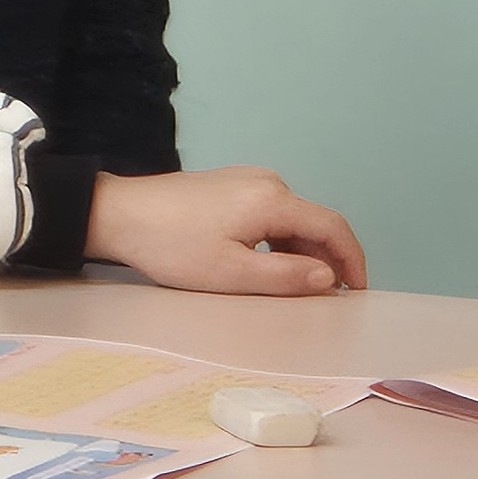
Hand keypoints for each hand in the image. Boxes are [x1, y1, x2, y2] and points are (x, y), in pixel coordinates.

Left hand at [84, 167, 365, 294]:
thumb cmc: (172, 246)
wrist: (119, 214)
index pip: (333, 227)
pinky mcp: (229, 186)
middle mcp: (266, 182)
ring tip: (293, 288)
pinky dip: (278, 241)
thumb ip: (286, 277)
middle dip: (326, 260)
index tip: (358, 291)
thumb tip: (328, 277)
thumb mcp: (232, 273)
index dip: (353, 260)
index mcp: (272, 199)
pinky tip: (264, 265)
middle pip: (314, 222)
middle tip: (326, 299)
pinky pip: (269, 214)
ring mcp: (246, 180)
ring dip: (300, 252)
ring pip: (291, 219)